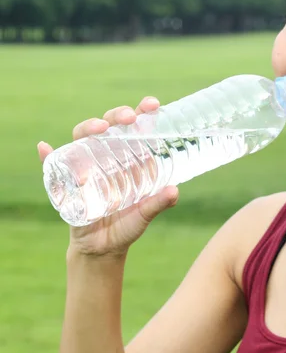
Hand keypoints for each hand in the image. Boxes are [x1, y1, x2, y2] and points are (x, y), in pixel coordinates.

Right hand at [38, 96, 178, 258]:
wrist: (102, 247)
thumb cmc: (126, 226)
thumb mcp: (144, 215)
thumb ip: (158, 203)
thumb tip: (174, 190)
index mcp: (129, 158)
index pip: (134, 128)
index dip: (142, 112)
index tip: (153, 104)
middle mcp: (106, 156)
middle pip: (109, 126)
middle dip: (118, 115)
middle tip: (129, 118)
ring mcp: (85, 166)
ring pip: (83, 138)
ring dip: (89, 128)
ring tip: (100, 129)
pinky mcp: (65, 181)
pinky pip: (52, 165)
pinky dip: (47, 155)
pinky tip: (44, 148)